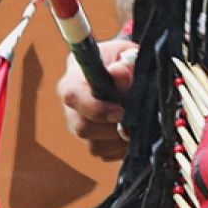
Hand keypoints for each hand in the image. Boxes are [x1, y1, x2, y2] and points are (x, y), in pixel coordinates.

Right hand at [57, 39, 136, 161]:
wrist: (116, 71)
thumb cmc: (117, 60)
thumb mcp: (122, 53)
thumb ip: (123, 62)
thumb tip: (119, 73)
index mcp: (72, 81)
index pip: (73, 98)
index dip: (97, 109)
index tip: (120, 112)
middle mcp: (71, 107)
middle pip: (82, 128)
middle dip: (111, 129)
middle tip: (133, 123)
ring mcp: (78, 126)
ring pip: (93, 146)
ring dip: (118, 140)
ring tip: (136, 128)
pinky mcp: (90, 141)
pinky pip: (103, 154)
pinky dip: (121, 149)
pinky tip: (132, 134)